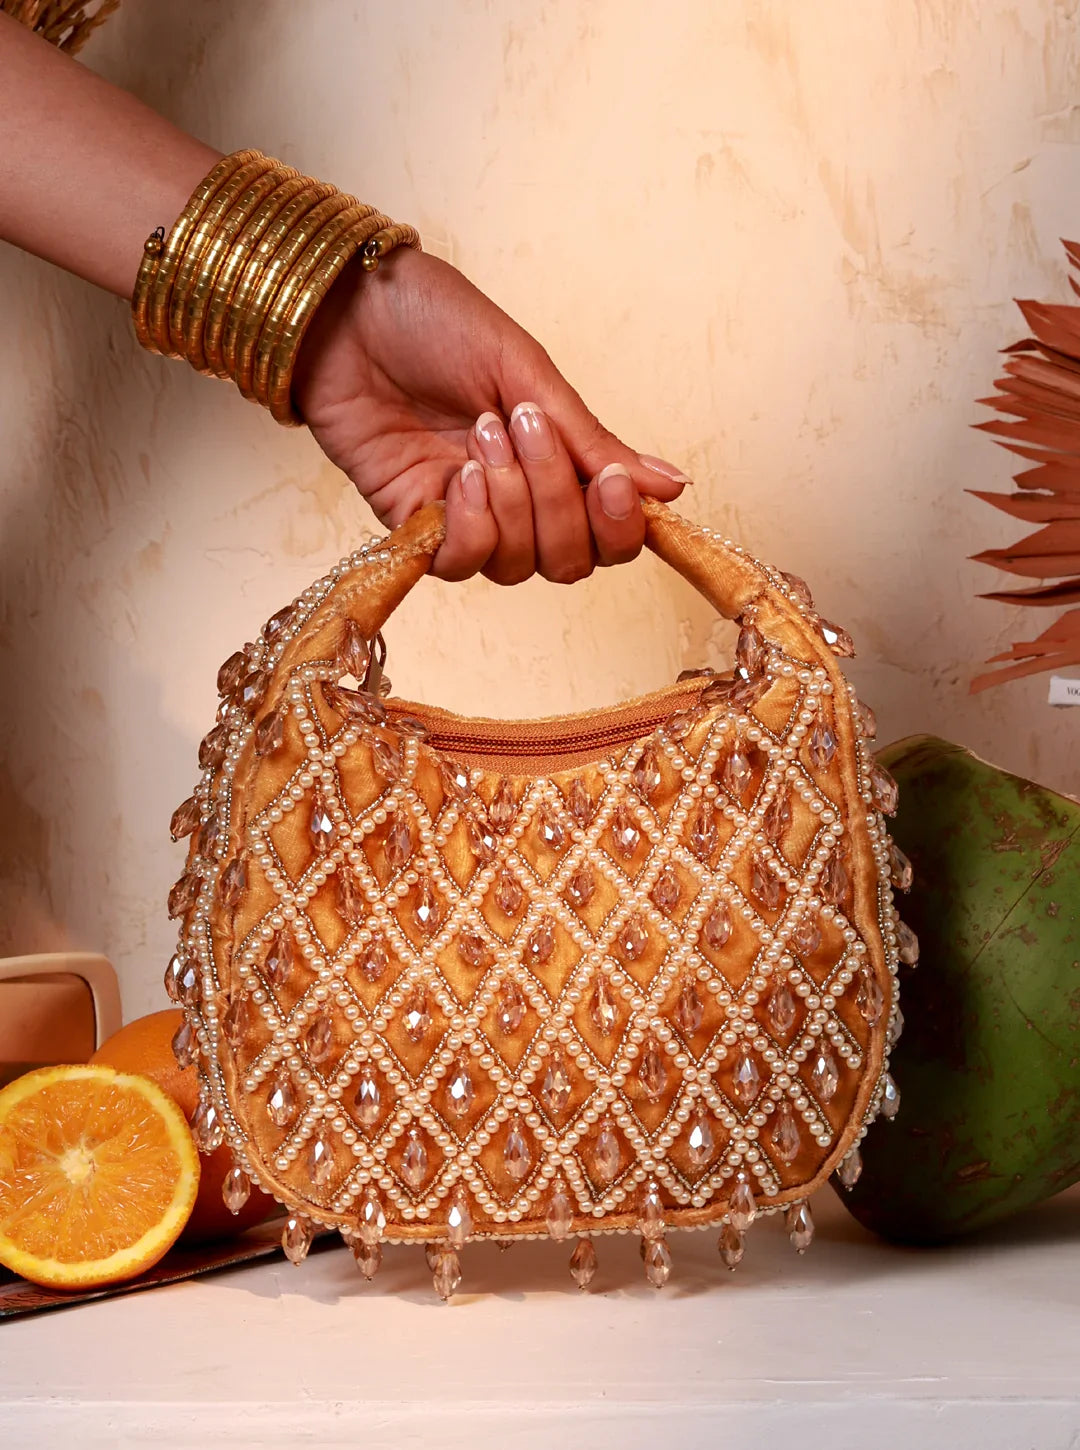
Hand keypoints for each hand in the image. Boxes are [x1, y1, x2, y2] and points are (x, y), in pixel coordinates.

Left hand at [291, 247, 689, 582]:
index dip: (620, 527)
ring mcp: (466, 515)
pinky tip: (460, 478)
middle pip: (569, 561)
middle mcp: (518, 499)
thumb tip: (671, 487)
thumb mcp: (527, 371)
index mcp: (556, 459)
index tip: (611, 484)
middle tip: (523, 427)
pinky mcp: (413, 523)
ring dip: (511, 503)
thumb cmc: (436, 322)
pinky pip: (461, 563)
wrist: (348, 309)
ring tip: (479, 434)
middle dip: (557, 504)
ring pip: (518, 567)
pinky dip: (471, 528)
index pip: (609, 534)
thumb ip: (592, 439)